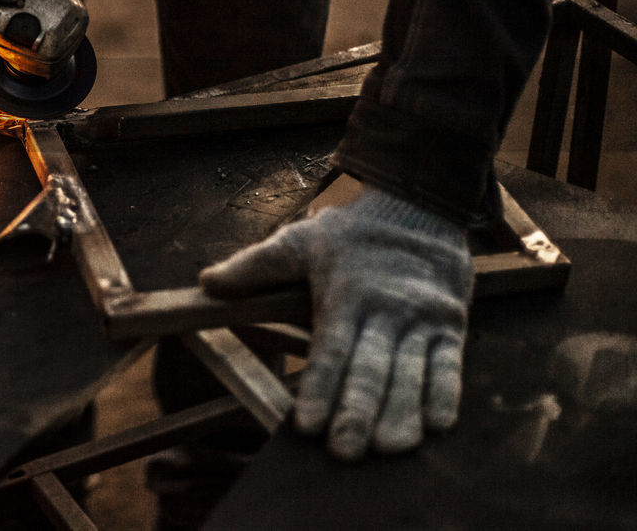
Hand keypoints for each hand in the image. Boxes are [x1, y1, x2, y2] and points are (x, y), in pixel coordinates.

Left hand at [198, 186, 472, 460]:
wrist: (417, 204)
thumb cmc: (350, 234)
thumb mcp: (298, 241)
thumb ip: (253, 268)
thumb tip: (205, 282)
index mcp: (344, 294)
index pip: (329, 348)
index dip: (318, 386)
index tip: (306, 425)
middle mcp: (385, 310)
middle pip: (370, 368)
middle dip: (358, 412)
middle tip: (346, 452)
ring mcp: (421, 318)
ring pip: (411, 372)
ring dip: (402, 412)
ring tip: (390, 449)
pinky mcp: (450, 322)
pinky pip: (450, 362)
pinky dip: (446, 394)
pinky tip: (438, 427)